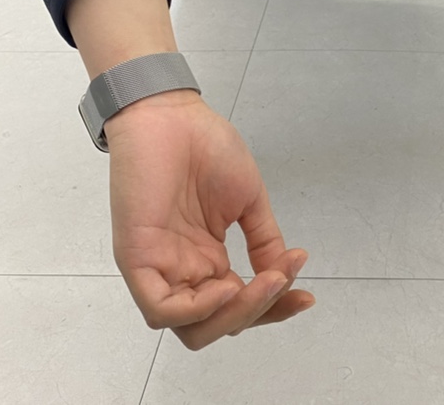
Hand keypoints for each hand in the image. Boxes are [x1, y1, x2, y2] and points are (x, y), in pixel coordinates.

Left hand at [106, 92, 313, 349]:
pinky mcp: (136, 260)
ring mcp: (158, 269)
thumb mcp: (247, 199)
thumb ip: (264, 240)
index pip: (239, 304)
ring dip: (235, 313)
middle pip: (218, 324)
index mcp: (206, 259)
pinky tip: (228, 285)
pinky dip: (197, 309)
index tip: (307, 295)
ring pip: (192, 327)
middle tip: (282, 278)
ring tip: (262, 280)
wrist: (172, 116)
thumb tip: (283, 274)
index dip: (274, 308)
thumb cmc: (206, 148)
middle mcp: (183, 272)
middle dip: (258, 312)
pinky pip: (160, 309)